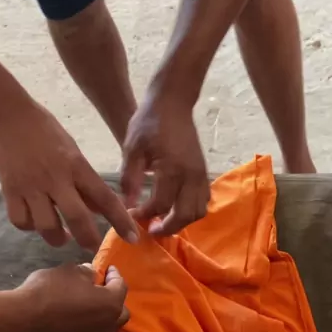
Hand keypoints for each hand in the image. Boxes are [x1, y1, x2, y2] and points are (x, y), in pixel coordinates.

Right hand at [0, 100, 138, 251]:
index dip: (120, 221)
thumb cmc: (45, 132)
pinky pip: (21, 221)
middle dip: (88, 239)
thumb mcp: (73, 153)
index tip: (132, 238)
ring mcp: (30, 186)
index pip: (105, 198)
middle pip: (77, 218)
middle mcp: (55, 178)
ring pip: (46, 226)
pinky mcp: (9, 191)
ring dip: (57, 238)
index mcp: (76, 166)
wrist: (7, 115)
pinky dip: (30, 227)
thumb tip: (100, 210)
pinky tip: (35, 222)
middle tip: (92, 247)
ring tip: (61, 235)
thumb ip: (85, 183)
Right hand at [16, 263, 128, 331]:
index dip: (114, 275)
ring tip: (95, 310)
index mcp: (111, 304)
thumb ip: (86, 272)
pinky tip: (79, 323)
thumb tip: (92, 274)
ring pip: (109, 331)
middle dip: (115, 300)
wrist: (24, 319)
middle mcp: (107, 325)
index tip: (108, 269)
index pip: (120, 286)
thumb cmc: (50, 290)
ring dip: (106, 320)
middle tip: (102, 290)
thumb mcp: (69, 271)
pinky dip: (90, 330)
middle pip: (121, 313)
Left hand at [120, 90, 209, 235]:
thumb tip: (128, 205)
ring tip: (163, 220)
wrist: (173, 102)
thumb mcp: (132, 148)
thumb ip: (130, 178)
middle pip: (184, 215)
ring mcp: (201, 175)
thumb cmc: (149, 122)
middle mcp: (191, 175)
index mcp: (172, 169)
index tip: (132, 215)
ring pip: (198, 211)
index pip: (160, 205)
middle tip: (151, 228)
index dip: (145, 215)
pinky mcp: (204, 173)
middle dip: (167, 227)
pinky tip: (175, 207)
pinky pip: (204, 201)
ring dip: (181, 221)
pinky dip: (191, 210)